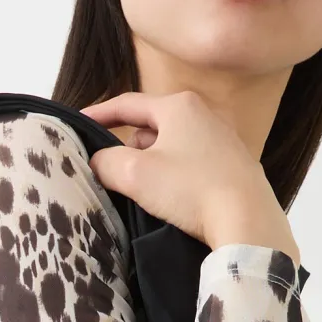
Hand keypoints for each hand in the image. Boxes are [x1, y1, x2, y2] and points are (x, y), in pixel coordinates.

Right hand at [79, 90, 299, 265]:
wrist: (245, 218)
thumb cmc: (189, 189)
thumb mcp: (135, 174)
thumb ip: (106, 161)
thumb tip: (97, 161)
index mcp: (178, 106)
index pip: (127, 104)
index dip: (98, 114)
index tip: (76, 123)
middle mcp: (202, 114)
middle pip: (148, 125)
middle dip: (124, 144)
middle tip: (105, 166)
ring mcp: (219, 139)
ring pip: (168, 145)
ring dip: (147, 163)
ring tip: (134, 188)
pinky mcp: (230, 165)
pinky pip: (186, 163)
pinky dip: (168, 175)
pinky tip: (165, 197)